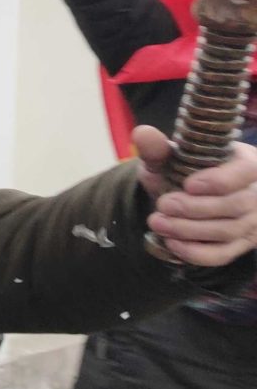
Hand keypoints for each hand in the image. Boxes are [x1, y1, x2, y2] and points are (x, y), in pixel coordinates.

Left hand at [135, 129, 256, 264]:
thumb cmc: (183, 171)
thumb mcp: (170, 157)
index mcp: (247, 161)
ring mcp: (252, 221)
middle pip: (236, 206)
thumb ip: (159, 148)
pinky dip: (196, 252)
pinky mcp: (241, 244)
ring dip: (189, 230)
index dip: (220, 181)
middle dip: (195, 209)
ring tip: (158, 222)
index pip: (248, 171)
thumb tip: (142, 133)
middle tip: (162, 205)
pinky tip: (171, 243)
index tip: (188, 185)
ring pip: (228, 231)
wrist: (183, 196)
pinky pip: (224, 255)